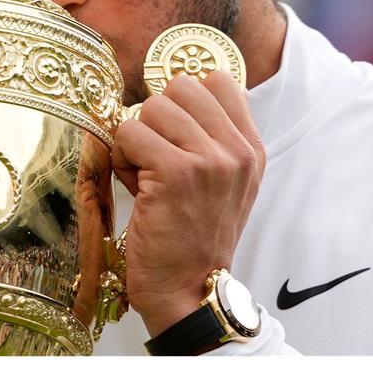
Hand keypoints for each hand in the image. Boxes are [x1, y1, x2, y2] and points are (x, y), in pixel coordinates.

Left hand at [110, 71, 265, 336]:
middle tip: (156, 156)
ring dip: (137, 139)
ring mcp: (208, 159)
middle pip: (180, 87)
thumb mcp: (222, 184)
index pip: (217, 80)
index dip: (184, 100)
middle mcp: (236, 151)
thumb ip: (208, 138)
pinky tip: (134, 185)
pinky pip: (130, 133)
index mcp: (250, 149)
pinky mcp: (174, 172)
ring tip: (145, 174)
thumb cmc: (193, 237)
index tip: (174, 132)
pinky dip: (121, 156)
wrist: (190, 291)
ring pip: (152, 107)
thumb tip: (169, 93)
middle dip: (157, 117)